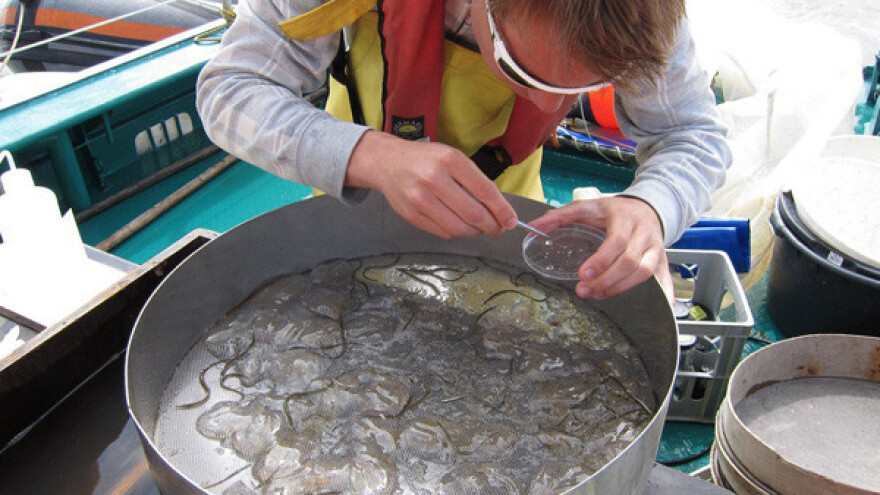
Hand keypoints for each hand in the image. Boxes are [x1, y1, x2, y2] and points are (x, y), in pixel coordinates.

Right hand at [346, 131, 517, 237]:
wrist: (387, 162)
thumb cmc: (426, 160)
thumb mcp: (452, 158)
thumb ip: (474, 181)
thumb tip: (499, 209)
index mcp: (450, 160)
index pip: (485, 191)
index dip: (501, 210)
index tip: (511, 221)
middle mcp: (434, 178)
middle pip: (473, 214)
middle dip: (491, 226)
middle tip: (498, 229)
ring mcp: (420, 198)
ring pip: (458, 227)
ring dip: (474, 232)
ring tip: (479, 228)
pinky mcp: (411, 214)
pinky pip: (442, 232)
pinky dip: (456, 232)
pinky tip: (457, 224)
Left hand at [529, 197, 673, 303]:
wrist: (646, 207)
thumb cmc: (613, 210)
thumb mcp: (588, 206)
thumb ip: (561, 216)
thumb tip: (535, 226)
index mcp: (625, 218)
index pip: (616, 242)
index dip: (601, 260)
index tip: (583, 274)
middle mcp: (644, 233)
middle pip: (629, 262)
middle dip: (606, 280)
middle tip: (584, 291)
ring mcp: (655, 248)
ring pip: (643, 273)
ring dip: (620, 288)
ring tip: (598, 294)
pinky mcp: (661, 260)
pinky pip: (665, 278)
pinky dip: (664, 294)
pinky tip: (659, 307)